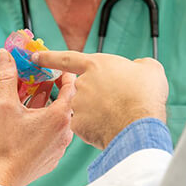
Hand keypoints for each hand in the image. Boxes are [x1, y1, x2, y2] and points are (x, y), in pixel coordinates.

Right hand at [0, 50, 75, 185]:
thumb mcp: (4, 106)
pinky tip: (34, 124)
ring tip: (37, 100)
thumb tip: (4, 54)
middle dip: (56, 89)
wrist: (4, 180)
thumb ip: (6, 77)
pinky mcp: (54, 157)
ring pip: (61, 120)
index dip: (61, 72)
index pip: (71, 85)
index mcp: (59, 116)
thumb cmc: (5, 145)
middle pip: (67, 102)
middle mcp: (66, 131)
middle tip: (43, 79)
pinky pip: (56, 135)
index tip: (52, 65)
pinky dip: (48, 126)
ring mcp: (62, 146)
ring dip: (52, 108)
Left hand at [33, 51, 167, 148]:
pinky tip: (112, 129)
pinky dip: (97, 129)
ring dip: (98, 113)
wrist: (139, 124)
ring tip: (119, 117)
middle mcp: (82, 84)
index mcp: (95, 65)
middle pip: (84, 89)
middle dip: (98, 96)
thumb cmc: (146, 94)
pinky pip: (87, 126)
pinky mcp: (79, 126)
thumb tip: (138, 69)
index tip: (35, 56)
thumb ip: (138, 66)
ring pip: (86, 109)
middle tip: (118, 102)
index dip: (49, 57)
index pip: (67, 59)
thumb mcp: (149, 69)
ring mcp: (78, 106)